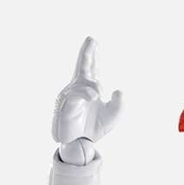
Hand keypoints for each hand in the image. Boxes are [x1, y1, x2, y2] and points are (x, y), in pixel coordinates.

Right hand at [52, 37, 122, 162]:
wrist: (81, 144)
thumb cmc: (94, 127)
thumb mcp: (113, 116)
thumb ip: (119, 104)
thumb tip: (119, 91)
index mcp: (89, 86)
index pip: (90, 67)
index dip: (91, 54)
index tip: (93, 41)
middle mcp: (78, 87)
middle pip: (82, 66)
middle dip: (86, 53)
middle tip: (91, 40)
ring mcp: (70, 95)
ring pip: (81, 84)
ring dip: (90, 87)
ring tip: (97, 94)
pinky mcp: (64, 106)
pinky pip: (74, 96)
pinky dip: (84, 94)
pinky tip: (93, 96)